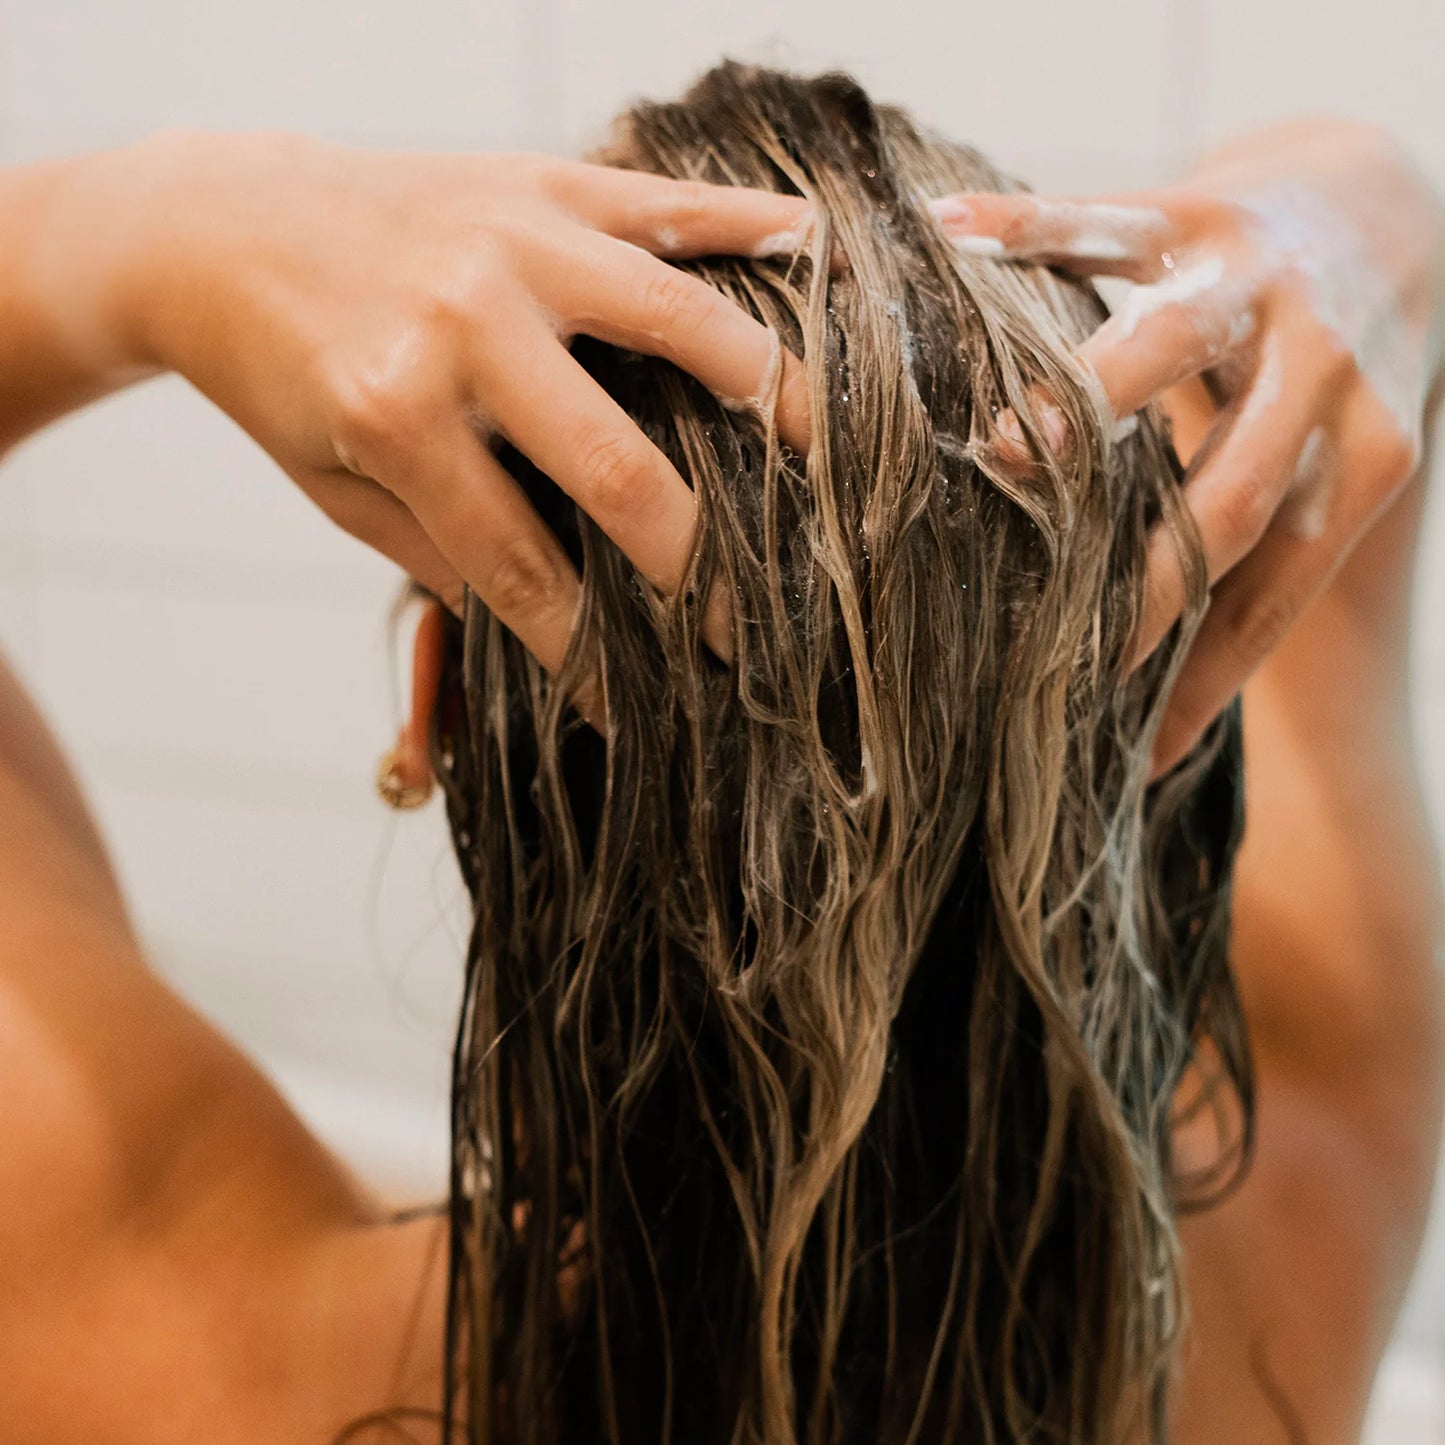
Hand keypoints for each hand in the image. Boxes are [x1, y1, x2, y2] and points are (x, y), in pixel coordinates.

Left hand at [73, 132, 812, 670]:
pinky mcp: (541, 183)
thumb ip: (439, 553)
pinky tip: (815, 258)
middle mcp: (462, 322)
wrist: (221, 223)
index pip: (518, 565)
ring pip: (680, 322)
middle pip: (617, 466)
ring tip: (815, 462)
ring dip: (764, 400)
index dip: (582, 651)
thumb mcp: (334, 487)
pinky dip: (752, 229)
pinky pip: (670, 203)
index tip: (629, 704)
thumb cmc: (282, 370)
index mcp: (394, 414)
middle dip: (693, 569)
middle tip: (739, 628)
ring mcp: (513, 241)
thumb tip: (552, 621)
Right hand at [931, 119, 1444, 771]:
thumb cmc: (1333, 376)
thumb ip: (1261, 559)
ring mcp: (1255, 283)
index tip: (1138, 757)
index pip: (1274, 592)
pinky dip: (1022, 229)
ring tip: (998, 453)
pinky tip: (946, 240)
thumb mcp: (1336, 467)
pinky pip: (1102, 219)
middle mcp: (1322, 371)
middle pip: (1222, 498)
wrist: (1383, 202)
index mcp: (1362, 456)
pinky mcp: (1197, 206)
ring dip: (1076, 400)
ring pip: (1162, 347)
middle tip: (1051, 647)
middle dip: (1136, 581)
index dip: (1206, 680)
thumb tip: (1171, 722)